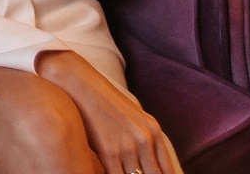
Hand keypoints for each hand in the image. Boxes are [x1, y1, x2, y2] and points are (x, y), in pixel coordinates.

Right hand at [37, 50, 182, 173]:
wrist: (81, 85)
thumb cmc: (105, 103)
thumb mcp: (135, 118)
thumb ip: (147, 141)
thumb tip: (151, 166)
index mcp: (154, 132)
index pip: (167, 170)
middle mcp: (145, 139)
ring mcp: (128, 146)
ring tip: (122, 173)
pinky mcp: (109, 151)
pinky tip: (103, 173)